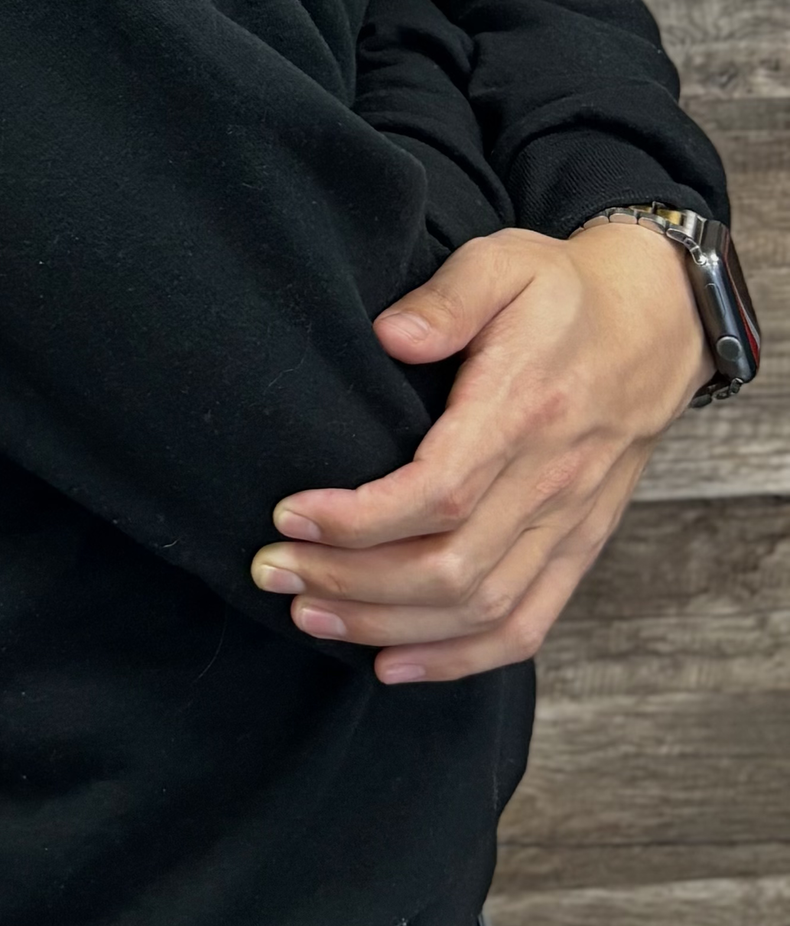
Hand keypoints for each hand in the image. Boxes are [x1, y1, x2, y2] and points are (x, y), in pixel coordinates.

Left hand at [250, 220, 708, 682]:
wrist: (654, 328)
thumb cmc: (561, 291)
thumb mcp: (503, 261)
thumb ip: (447, 298)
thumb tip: (388, 336)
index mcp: (524, 411)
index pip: (440, 492)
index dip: (361, 518)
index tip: (288, 513)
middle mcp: (549, 482)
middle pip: (449, 566)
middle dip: (351, 582)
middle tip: (271, 571)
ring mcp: (568, 524)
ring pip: (480, 608)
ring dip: (388, 627)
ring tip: (307, 616)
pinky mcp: (577, 548)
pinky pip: (526, 625)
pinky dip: (459, 658)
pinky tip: (392, 664)